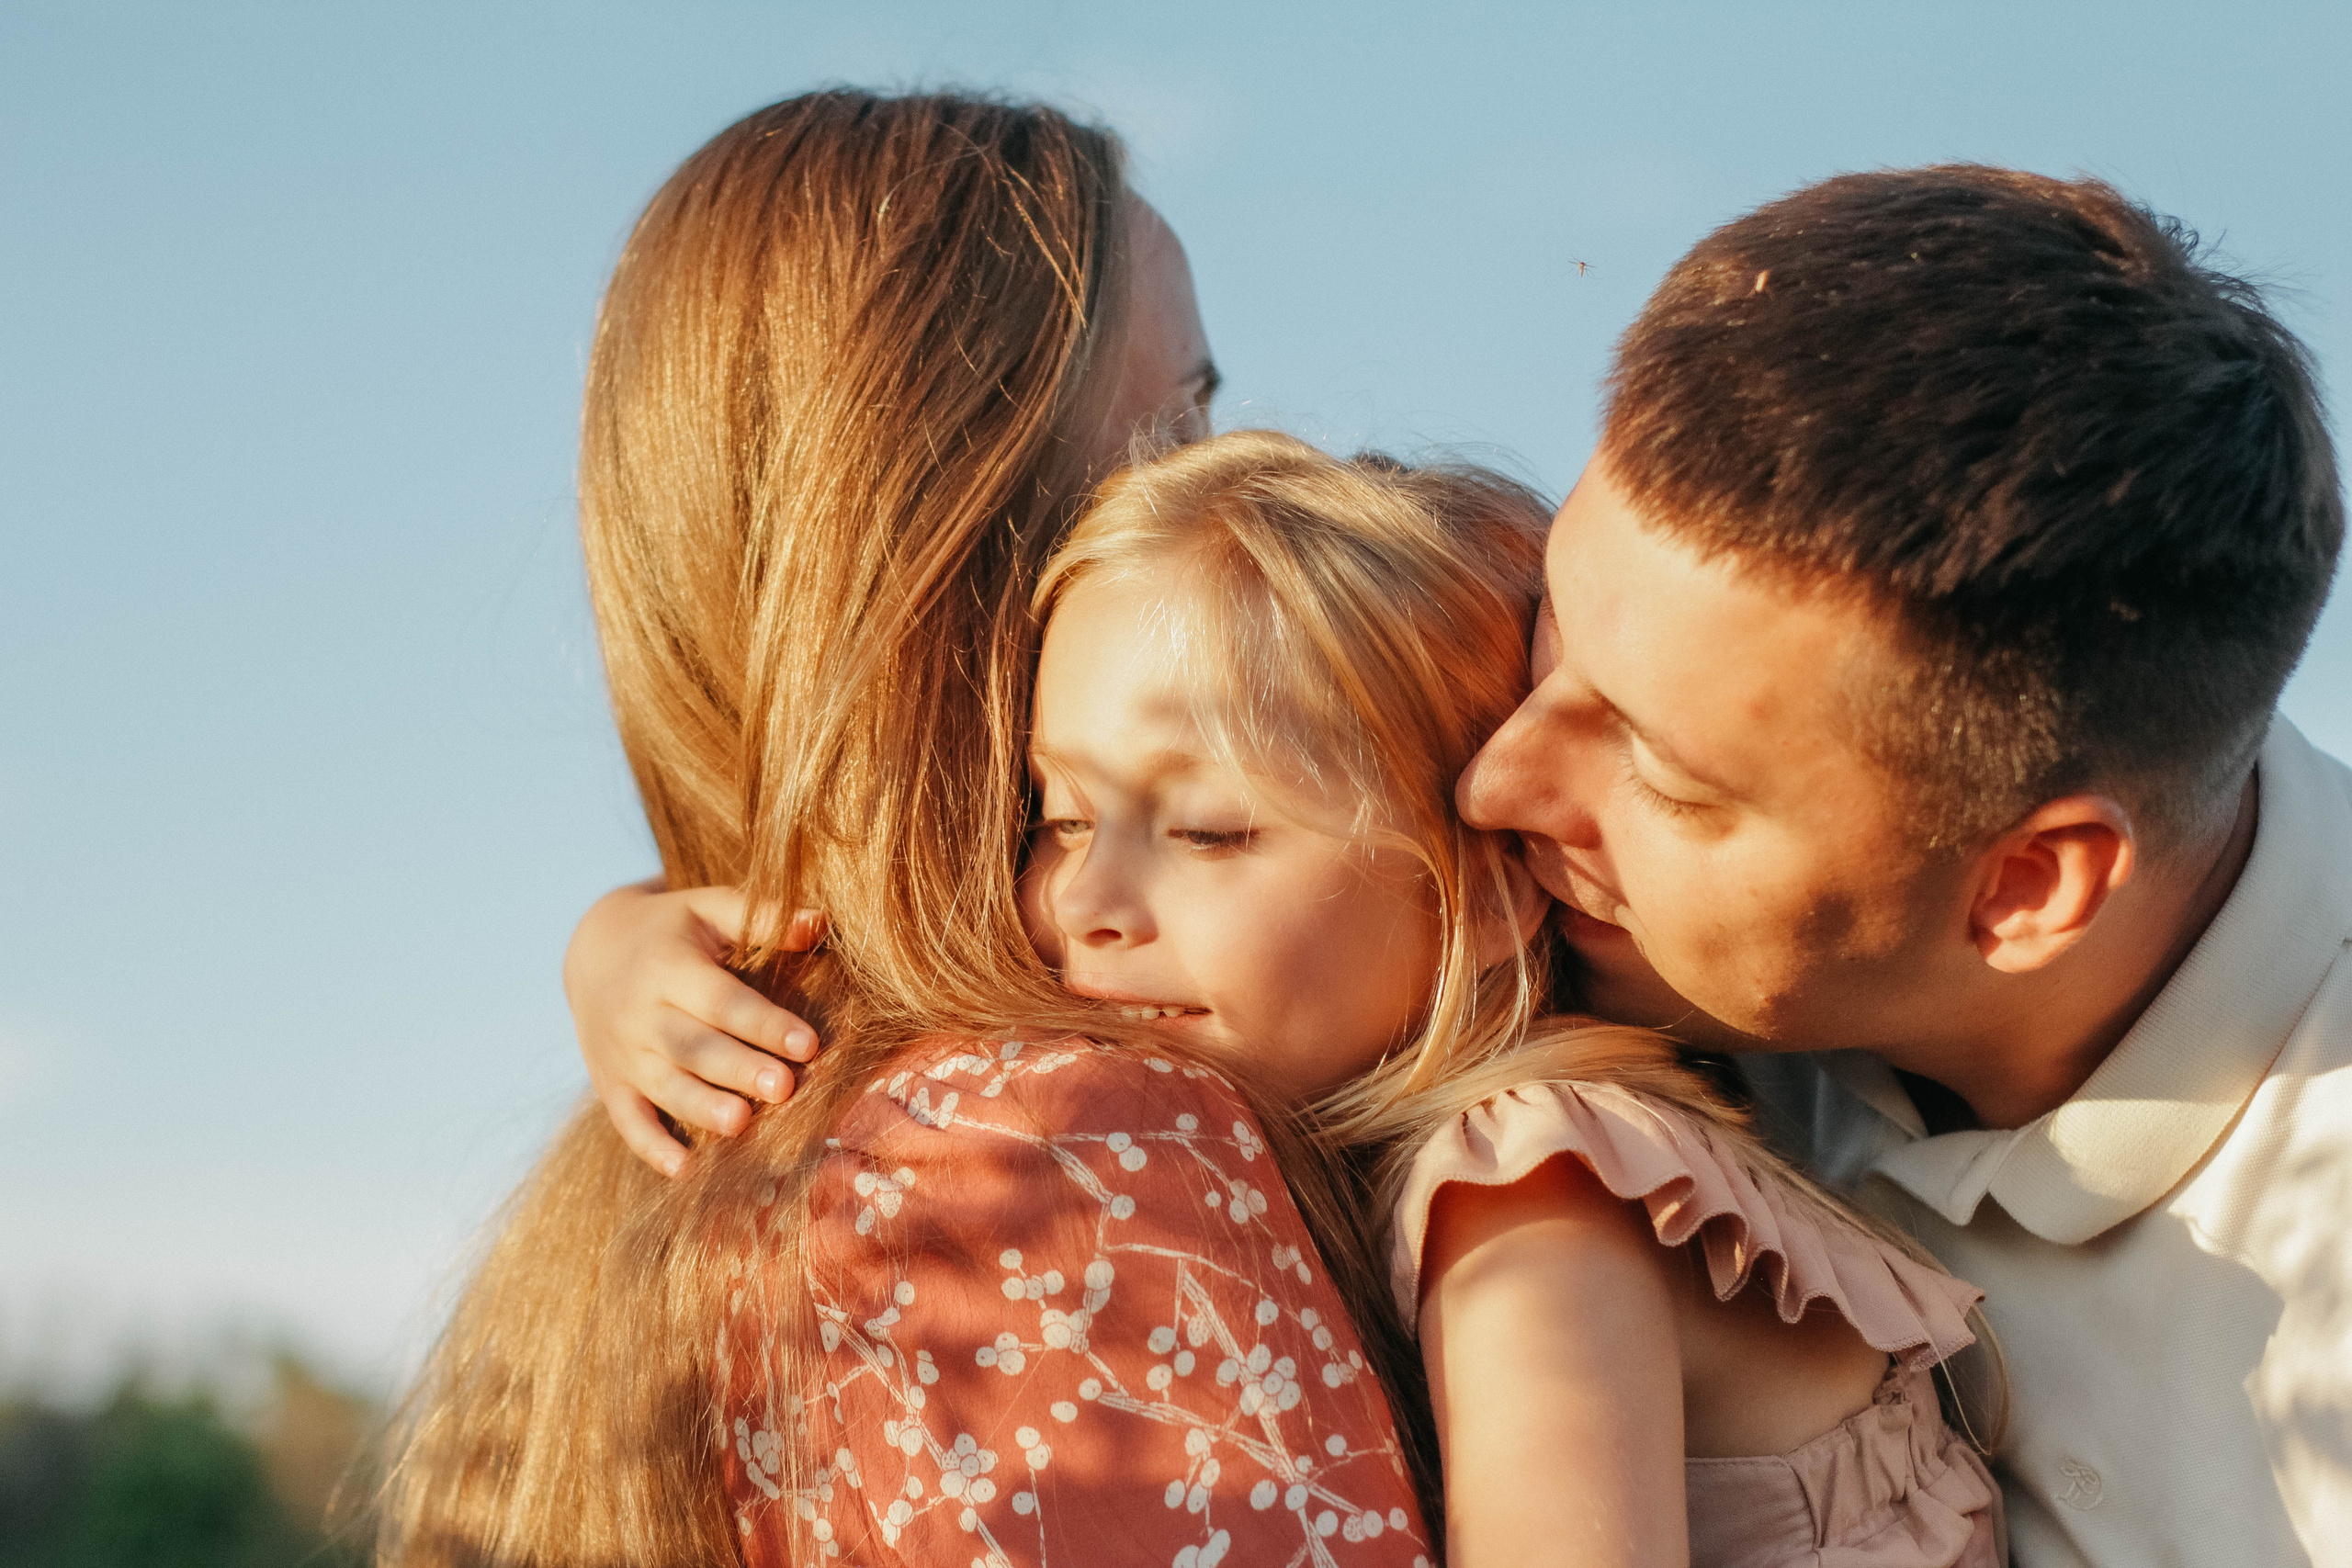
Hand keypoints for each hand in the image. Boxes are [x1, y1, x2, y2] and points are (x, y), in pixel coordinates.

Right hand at [563, 879, 824, 1175]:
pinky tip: (685, 1170)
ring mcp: (621, 1054)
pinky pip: (628, 1121)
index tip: (809, 1044)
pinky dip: (653, 1148)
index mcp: (667, 965)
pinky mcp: (611, 1085)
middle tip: (785, 1087)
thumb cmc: (673, 929)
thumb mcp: (708, 907)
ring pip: (664, 1086)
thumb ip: (763, 915)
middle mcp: (639, 1013)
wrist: (593, 950)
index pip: (721, 999)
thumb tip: (821, 922)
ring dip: (701, 1108)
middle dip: (739, 1069)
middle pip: (693, 1046)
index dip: (764, 1023)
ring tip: (741, 1124)